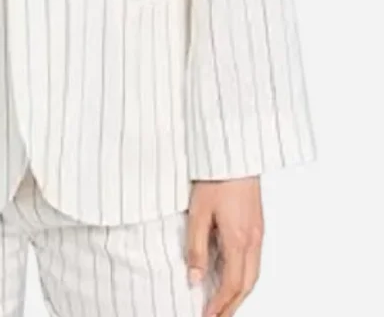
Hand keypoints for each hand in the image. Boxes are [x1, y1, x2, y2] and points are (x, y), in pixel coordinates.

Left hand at [186, 177, 263, 316]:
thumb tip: (194, 278)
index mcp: (239, 240)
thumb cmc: (216, 177)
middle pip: (246, 285)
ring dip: (240, 293)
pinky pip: (255, 260)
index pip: (232, 284)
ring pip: (254, 274)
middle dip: (232, 305)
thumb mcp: (198, 212)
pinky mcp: (258, 224)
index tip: (207, 316)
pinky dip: (245, 276)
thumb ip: (196, 247)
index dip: (219, 305)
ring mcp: (258, 232)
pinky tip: (234, 275)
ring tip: (225, 304)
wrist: (234, 152)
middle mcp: (253, 240)